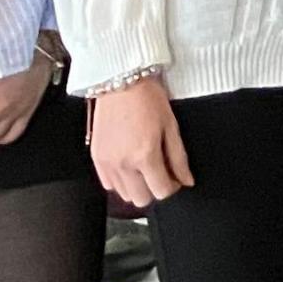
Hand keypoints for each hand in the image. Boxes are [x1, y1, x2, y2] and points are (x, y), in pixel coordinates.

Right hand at [87, 76, 194, 208]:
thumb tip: (187, 180)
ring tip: (144, 166)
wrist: (120, 81)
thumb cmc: (147, 98)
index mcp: (144, 156)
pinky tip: (129, 164)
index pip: (161, 192)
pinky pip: (108, 184)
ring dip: (137, 186)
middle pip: (141, 200)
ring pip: (123, 195)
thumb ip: (179, 158)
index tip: (176, 177)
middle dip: (154, 189)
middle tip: (161, 172)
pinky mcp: (96, 158)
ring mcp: (106, 162)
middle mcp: (123, 164)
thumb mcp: (171, 126)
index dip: (173, 187)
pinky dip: (120, 180)